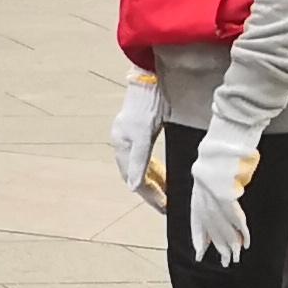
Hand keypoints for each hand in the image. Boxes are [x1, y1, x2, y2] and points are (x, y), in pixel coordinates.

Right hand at [108, 76, 165, 206]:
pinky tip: (160, 177)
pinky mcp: (140, 133)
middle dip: (150, 192)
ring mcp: (130, 138)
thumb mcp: (143, 135)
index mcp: (122, 145)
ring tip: (166, 195)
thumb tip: (134, 187)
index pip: (133, 178)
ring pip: (141, 168)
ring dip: (152, 182)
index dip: (148, 194)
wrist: (151, 81)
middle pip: (135, 175)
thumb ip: (139, 161)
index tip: (162, 207)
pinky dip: (153, 170)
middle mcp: (123, 144)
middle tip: (165, 206)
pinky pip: (145, 159)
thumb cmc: (147, 105)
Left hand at [187, 122, 259, 265]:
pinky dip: (240, 229)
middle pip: (209, 221)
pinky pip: (233, 214)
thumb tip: (229, 194)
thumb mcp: (218, 161)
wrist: (231, 126)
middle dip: (216, 243)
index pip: (197, 213)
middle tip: (223, 260)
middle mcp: (202, 187)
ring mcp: (213, 189)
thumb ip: (220, 179)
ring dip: (229, 241)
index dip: (200, 232)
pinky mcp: (226, 190)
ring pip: (220, 222)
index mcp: (199, 180)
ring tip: (234, 257)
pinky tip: (245, 241)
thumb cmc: (228, 139)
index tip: (201, 249)